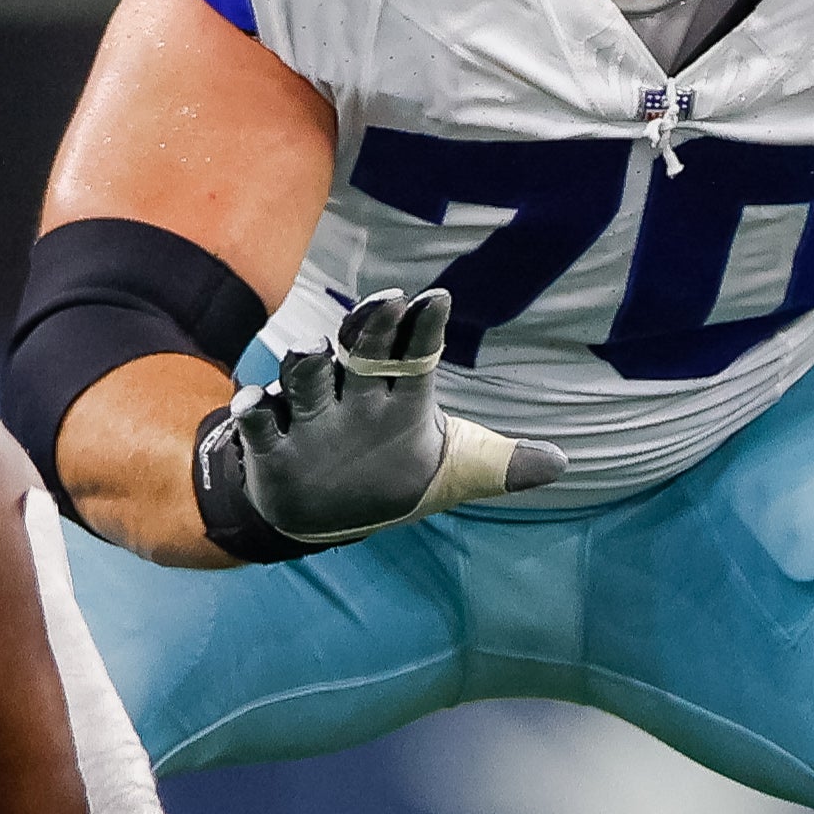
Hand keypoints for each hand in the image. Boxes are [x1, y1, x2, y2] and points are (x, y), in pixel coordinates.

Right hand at [194, 287, 564, 555]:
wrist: (329, 513)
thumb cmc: (394, 475)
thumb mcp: (454, 471)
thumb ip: (502, 465)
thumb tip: (560, 464)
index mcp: (401, 396)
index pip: (415, 354)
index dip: (424, 329)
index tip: (437, 300)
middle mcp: (354, 396)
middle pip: (362, 353)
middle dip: (374, 328)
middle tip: (390, 301)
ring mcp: (311, 419)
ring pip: (307, 380)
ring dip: (307, 364)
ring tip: (315, 351)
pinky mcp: (273, 448)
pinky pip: (261, 425)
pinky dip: (255, 413)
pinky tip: (253, 404)